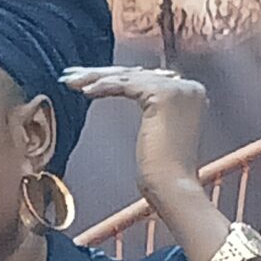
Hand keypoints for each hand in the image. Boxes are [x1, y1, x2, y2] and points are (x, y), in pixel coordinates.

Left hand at [60, 66, 206, 208]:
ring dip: (95, 78)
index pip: (146, 78)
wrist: (172, 187)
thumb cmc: (162, 173)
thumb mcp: (157, 133)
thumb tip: (128, 92)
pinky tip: (85, 91)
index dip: (116, 78)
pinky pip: (125, 85)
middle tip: (74, 76)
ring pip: (127, 77)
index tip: (91, 80)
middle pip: (136, 75)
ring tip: (71, 81)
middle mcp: (188, 87)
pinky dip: (103, 86)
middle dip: (102, 74)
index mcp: (190, 94)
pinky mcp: (163, 94)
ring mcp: (178, 89)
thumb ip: (151, 111)